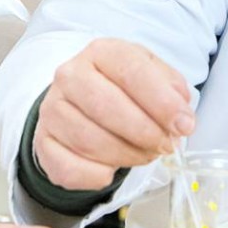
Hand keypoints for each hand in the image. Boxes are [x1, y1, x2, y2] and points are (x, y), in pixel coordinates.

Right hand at [34, 38, 194, 190]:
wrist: (80, 105)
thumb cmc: (122, 90)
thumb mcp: (151, 76)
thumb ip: (171, 89)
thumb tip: (180, 112)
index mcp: (101, 52)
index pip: (131, 71)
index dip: (162, 102)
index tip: (184, 125)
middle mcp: (70, 75)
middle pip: (107, 106)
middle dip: (145, 133)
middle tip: (165, 146)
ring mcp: (52, 109)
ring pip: (90, 141)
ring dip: (127, 156)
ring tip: (144, 154)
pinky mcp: (43, 142)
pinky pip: (70, 168)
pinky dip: (98, 175)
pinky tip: (112, 168)